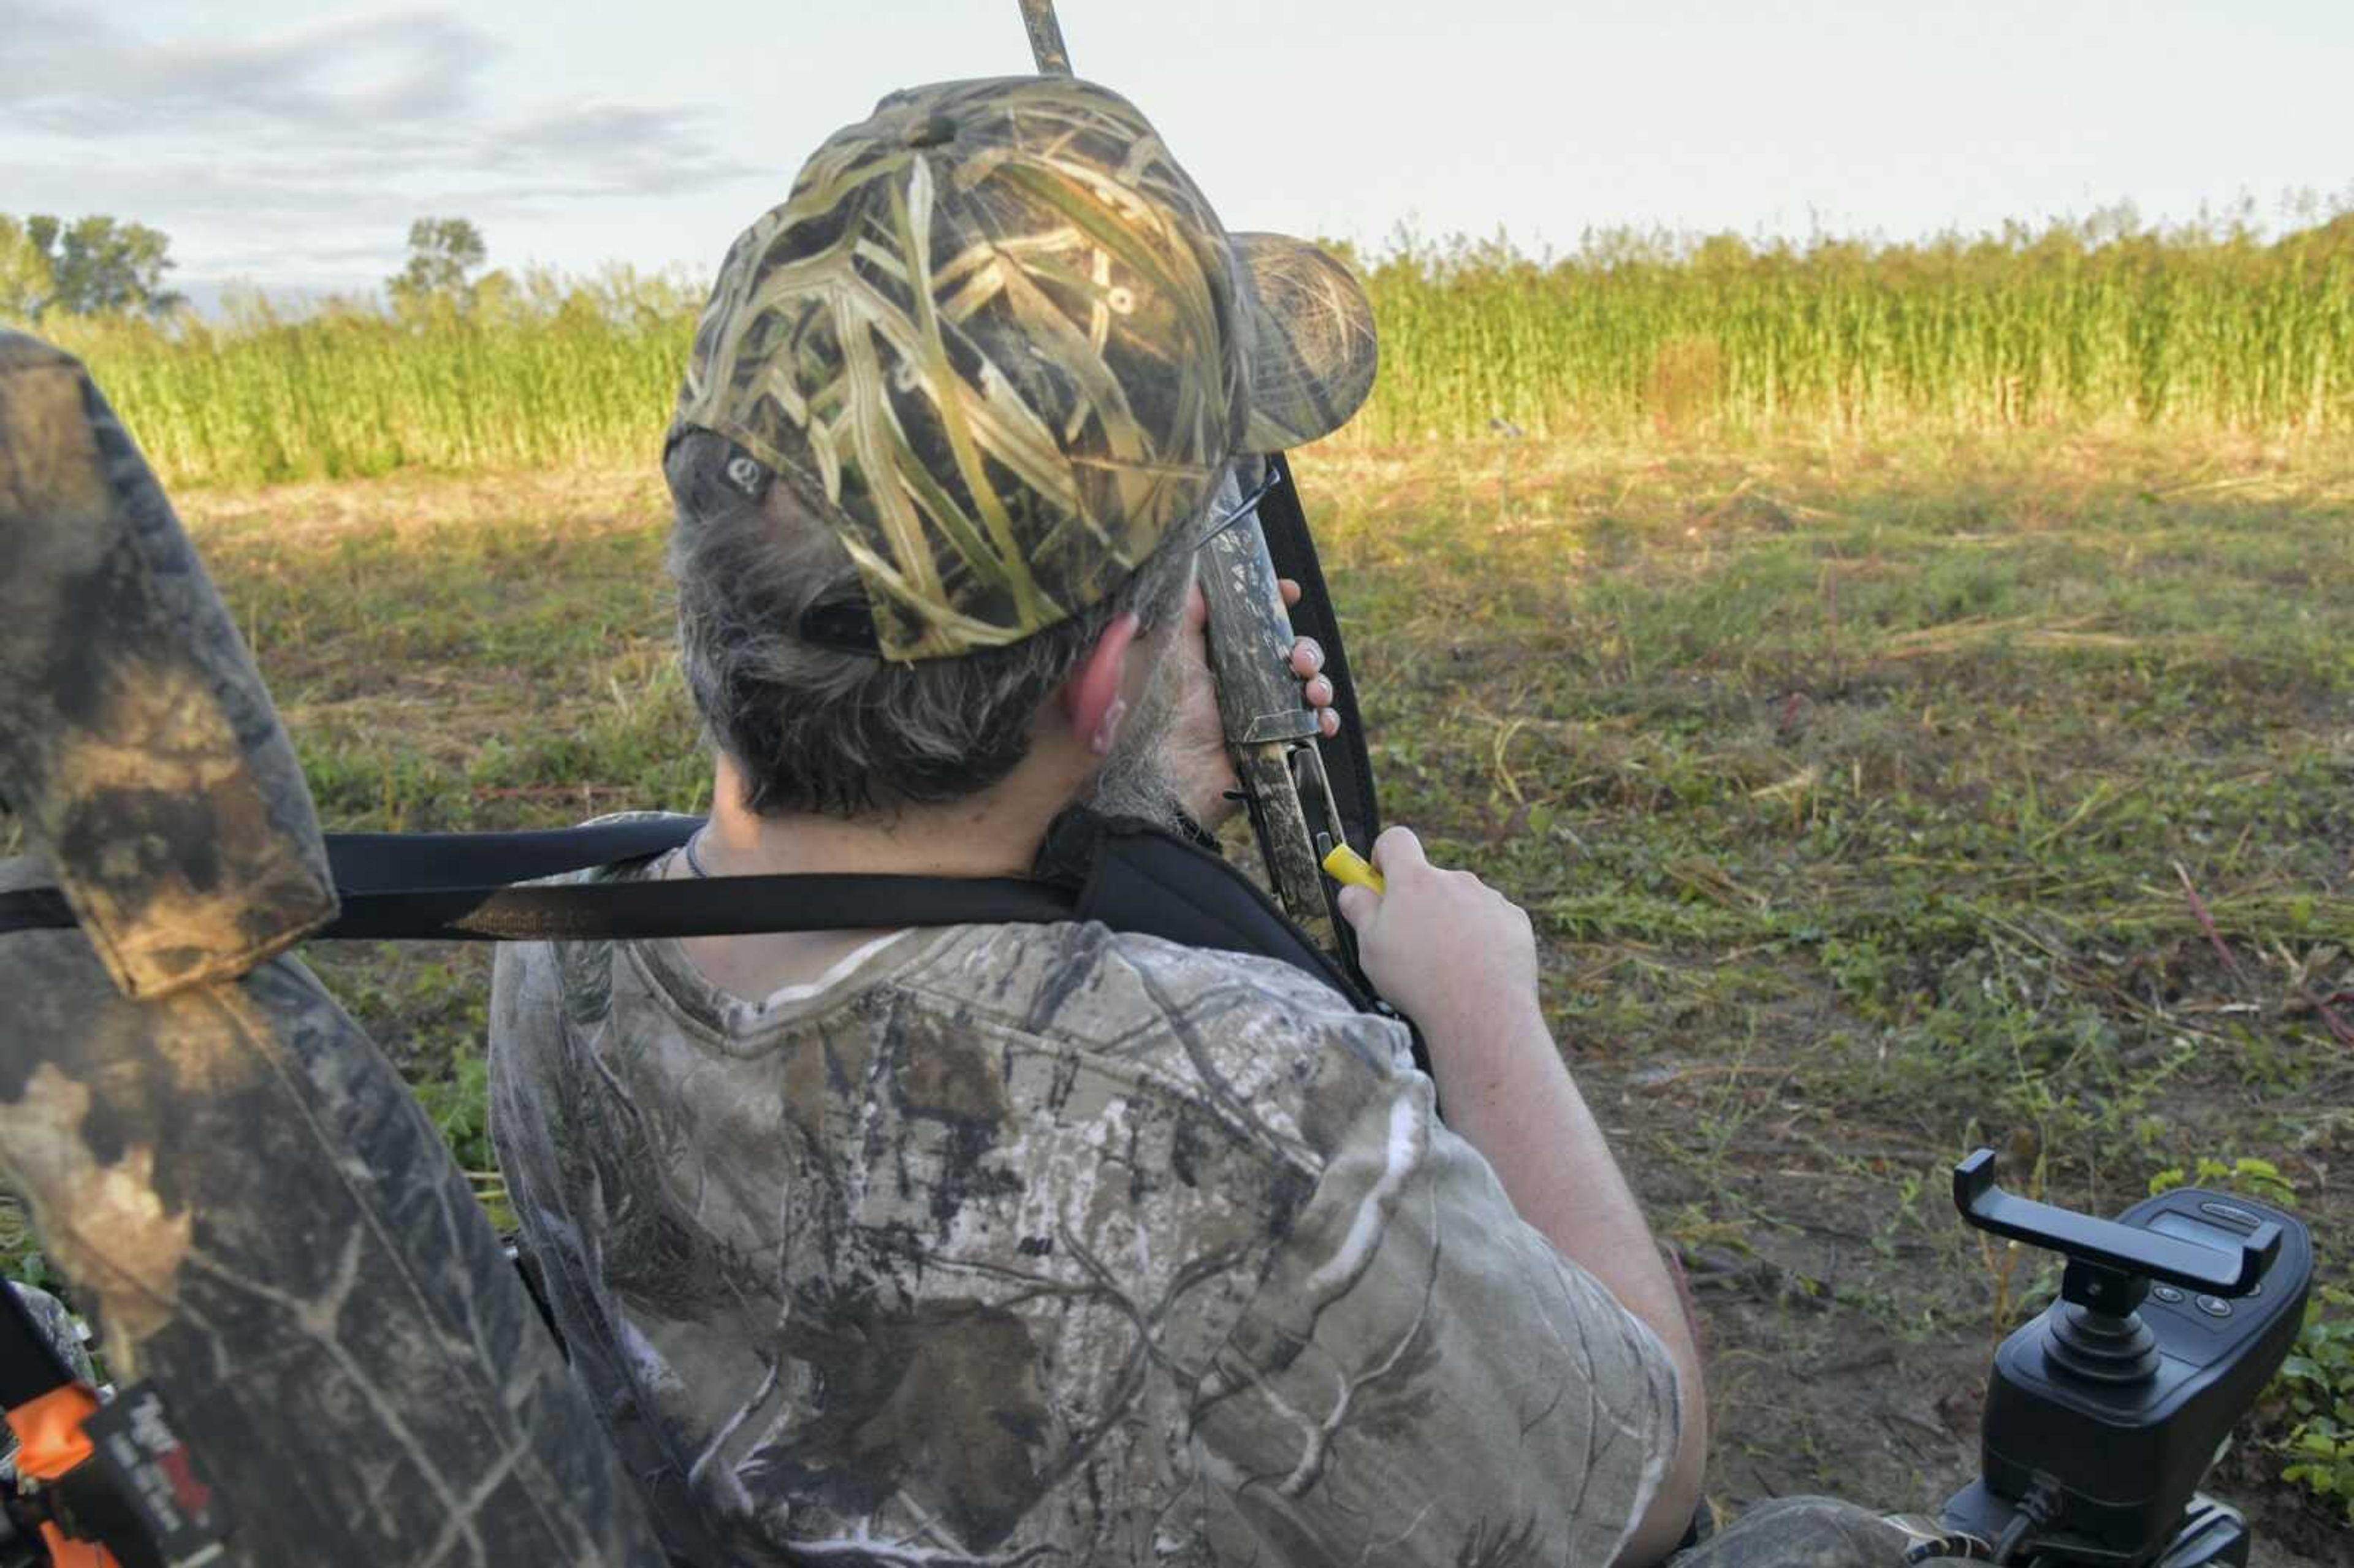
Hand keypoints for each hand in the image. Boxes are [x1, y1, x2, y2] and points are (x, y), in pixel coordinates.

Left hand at [1161, 576, 1341, 829]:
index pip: (1256, 623)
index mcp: (1221, 658)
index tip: (1289, 591)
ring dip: (1321, 682)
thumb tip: (1195, 575)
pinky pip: (1313, 727)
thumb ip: (1186, 618)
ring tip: (1312, 691)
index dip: (1275, 604)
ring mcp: (1265, 715)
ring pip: (1309, 687)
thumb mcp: (1172, 658)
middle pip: (1292, 653)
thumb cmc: (1164, 717)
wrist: (1171, 780)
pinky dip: (1324, 721)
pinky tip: (1321, 722)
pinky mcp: (1278, 745)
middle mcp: (1246, 683)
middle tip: (1299, 659)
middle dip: (1306, 648)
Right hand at [1333, 826, 1541, 1038]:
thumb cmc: (1418, 980)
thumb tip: (1353, 890)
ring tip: (1447, 965)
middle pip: (1431, 878)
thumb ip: (1358, 909)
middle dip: (1420, 902)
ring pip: (1462, 902)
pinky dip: (1482, 937)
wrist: (1481, 1012)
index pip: (1395, 840)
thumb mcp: (1370, 947)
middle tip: (1412, 943)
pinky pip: (1491, 920)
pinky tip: (1476, 969)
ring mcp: (1489, 899)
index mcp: (1414, 881)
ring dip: (1452, 922)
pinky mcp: (1514, 920)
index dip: (1383, 856)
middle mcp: (1455, 880)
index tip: (1380, 881)